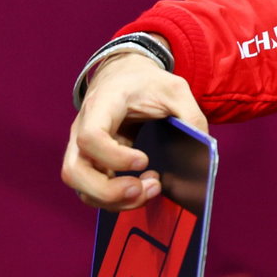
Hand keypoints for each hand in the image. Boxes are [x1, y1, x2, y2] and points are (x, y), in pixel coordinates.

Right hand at [62, 50, 206, 209]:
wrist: (125, 77)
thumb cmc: (147, 83)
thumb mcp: (176, 89)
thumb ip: (191, 117)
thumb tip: (203, 151)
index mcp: (102, 106)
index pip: (90, 137)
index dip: (114, 157)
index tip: (143, 161)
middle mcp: (82, 129)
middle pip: (74, 171)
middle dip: (108, 190)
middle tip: (142, 189)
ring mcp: (81, 149)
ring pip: (80, 186)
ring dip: (114, 199)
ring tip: (150, 190)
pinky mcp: (90, 162)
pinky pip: (91, 189)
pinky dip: (115, 198)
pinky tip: (142, 189)